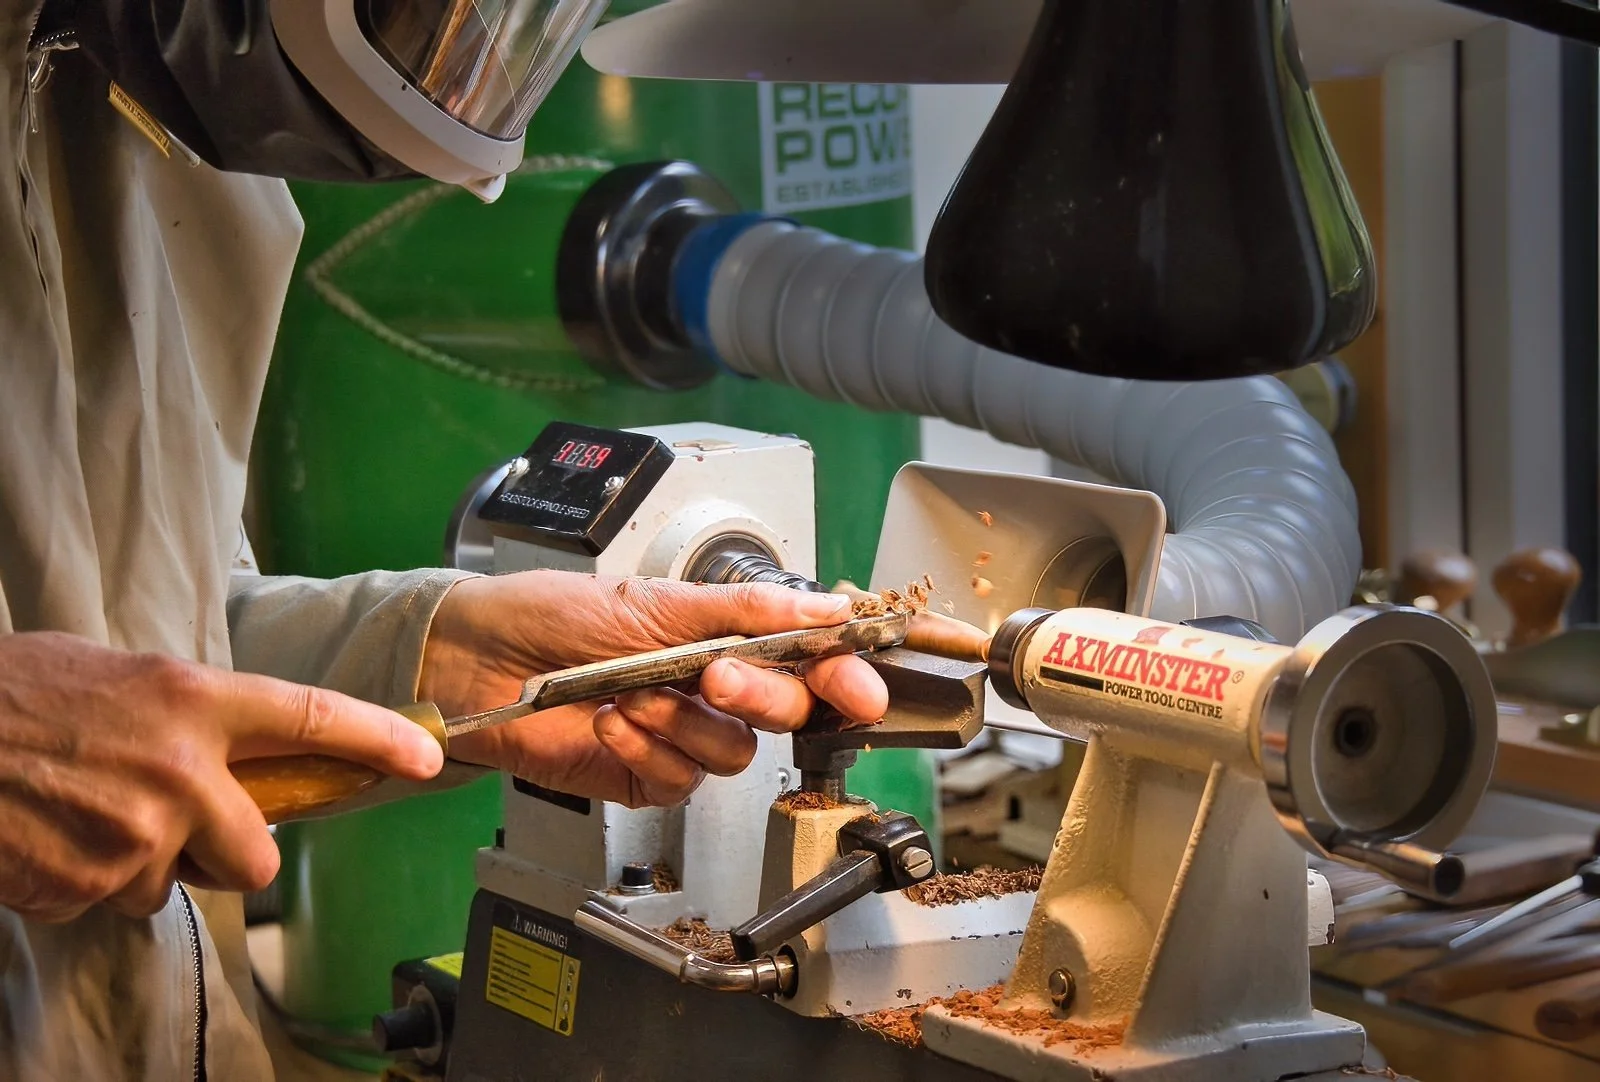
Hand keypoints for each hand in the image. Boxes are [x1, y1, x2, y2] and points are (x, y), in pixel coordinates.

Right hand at [0, 632, 443, 922]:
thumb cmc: (16, 692)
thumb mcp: (118, 674)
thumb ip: (186, 711)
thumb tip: (227, 743)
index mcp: (193, 701)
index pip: (312, 720)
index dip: (377, 741)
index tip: (424, 756)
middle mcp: (180, 771)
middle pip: (258, 853)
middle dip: (233, 854)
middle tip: (190, 830)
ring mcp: (136, 833)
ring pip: (176, 883)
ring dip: (145, 865)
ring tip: (88, 816)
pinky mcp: (87, 883)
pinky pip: (112, 900)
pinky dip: (88, 881)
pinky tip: (54, 837)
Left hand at [422, 572, 888, 807]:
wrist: (479, 657)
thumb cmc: (553, 614)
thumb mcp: (657, 601)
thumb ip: (747, 609)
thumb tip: (823, 603)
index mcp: (723, 638)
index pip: (806, 663)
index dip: (841, 677)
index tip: (857, 687)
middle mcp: (708, 689)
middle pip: (784, 714)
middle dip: (758, 697)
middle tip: (716, 676)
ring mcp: (677, 736)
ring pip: (733, 754)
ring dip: (684, 722)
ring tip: (635, 692)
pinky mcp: (642, 775)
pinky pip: (678, 782)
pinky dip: (646, 750)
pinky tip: (611, 722)